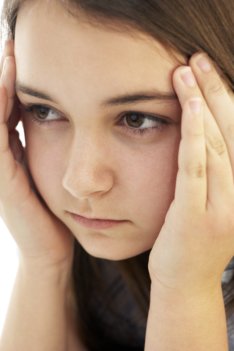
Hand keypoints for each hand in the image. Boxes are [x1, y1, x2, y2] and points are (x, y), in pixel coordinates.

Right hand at [0, 40, 73, 270]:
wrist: (52, 249)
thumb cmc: (63, 214)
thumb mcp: (60, 176)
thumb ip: (62, 151)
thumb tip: (83, 125)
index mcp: (20, 152)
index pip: (13, 107)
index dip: (16, 80)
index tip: (25, 52)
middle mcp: (6, 155)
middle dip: (5, 75)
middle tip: (14, 43)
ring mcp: (2, 166)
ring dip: (0, 86)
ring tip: (9, 54)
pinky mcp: (4, 178)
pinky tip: (6, 86)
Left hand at [148, 52, 233, 295]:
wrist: (184, 280)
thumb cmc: (192, 238)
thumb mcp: (212, 202)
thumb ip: (215, 170)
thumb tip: (208, 132)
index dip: (227, 99)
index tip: (211, 71)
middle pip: (232, 132)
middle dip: (216, 92)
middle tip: (198, 59)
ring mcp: (224, 208)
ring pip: (216, 145)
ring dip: (202, 105)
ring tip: (187, 72)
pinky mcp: (198, 217)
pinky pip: (196, 169)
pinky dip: (195, 138)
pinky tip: (190, 109)